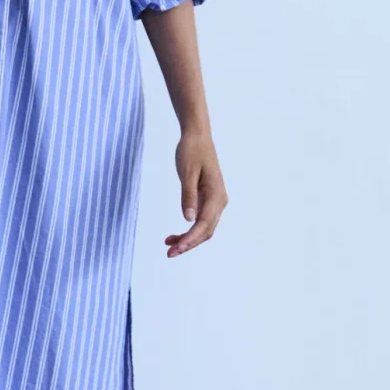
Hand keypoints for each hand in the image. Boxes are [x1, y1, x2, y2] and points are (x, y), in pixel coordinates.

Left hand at [165, 126, 226, 255]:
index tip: (176, 248)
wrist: (197, 136)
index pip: (204, 224)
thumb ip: (188, 196)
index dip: (190, 239)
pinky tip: (175, 235)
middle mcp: (220, 200)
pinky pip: (201, 220)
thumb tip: (188, 220)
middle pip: (206, 231)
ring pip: (204, 228)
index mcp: (216, 195)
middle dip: (189, 244)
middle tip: (169, 253)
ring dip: (189, 239)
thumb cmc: (192, 151)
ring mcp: (215, 201)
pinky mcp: (208, 199)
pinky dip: (189, 230)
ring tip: (169, 246)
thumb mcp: (187, 172)